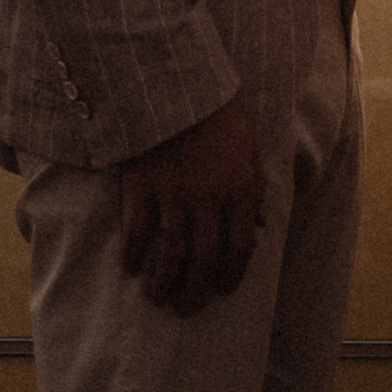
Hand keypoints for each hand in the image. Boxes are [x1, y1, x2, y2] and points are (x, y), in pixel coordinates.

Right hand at [118, 93, 263, 314]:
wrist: (174, 82)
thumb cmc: (217, 112)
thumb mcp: (248, 143)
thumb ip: (255, 184)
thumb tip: (261, 224)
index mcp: (240, 187)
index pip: (241, 245)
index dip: (233, 274)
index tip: (224, 290)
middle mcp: (208, 197)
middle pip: (205, 258)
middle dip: (197, 290)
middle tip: (188, 308)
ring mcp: (173, 194)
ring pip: (171, 253)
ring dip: (165, 282)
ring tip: (160, 298)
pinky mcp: (141, 186)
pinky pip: (136, 230)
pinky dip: (132, 254)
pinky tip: (130, 269)